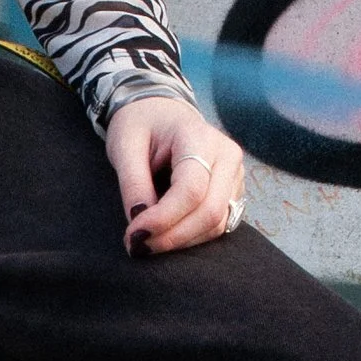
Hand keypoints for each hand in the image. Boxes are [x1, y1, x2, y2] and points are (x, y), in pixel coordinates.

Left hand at [106, 94, 244, 253]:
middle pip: (210, 211)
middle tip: (138, 246)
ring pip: (217, 223)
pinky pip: (218, 224)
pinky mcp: (233, 192)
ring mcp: (235, 175)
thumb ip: (132, 183)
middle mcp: (227, 156)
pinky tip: (166, 236)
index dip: (164, 218)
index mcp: (201, 137)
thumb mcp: (125, 146)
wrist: (161, 113)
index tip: (134, 234)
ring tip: (147, 243)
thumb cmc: (141, 125)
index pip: (191, 189)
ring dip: (181, 241)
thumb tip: (139, 222)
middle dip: (173, 237)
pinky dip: (191, 237)